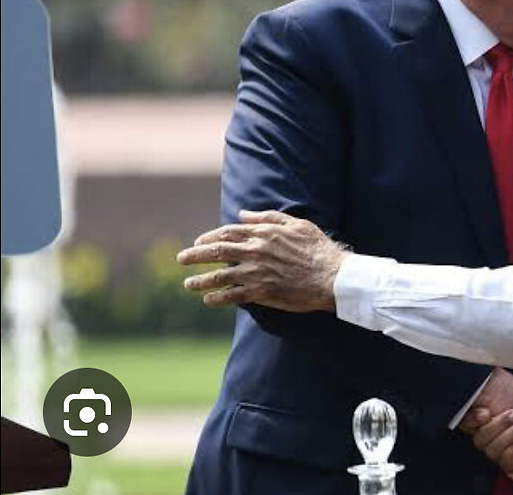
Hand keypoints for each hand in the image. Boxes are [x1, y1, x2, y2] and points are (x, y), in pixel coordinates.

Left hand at [177, 210, 347, 311]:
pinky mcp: (261, 292)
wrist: (331, 276)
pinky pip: (233, 295)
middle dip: (195, 255)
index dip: (210, 237)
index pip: (228, 232)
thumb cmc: (318, 248)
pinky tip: (208, 300)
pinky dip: (218, 298)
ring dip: (201, 280)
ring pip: (220, 276)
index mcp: (263, 234)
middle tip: (180, 259)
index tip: (198, 242)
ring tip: (188, 284)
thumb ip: (268, 217)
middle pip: (217, 251)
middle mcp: (256, 251)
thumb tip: (243, 213)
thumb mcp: (297, 224)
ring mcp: (256, 272)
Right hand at [460, 369, 512, 486]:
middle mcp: (499, 436)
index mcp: (498, 417)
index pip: (471, 420)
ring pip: (490, 449)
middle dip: (494, 425)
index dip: (470, 418)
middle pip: (479, 437)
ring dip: (506, 436)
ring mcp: (506, 453)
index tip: (483, 411)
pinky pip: (506, 463)